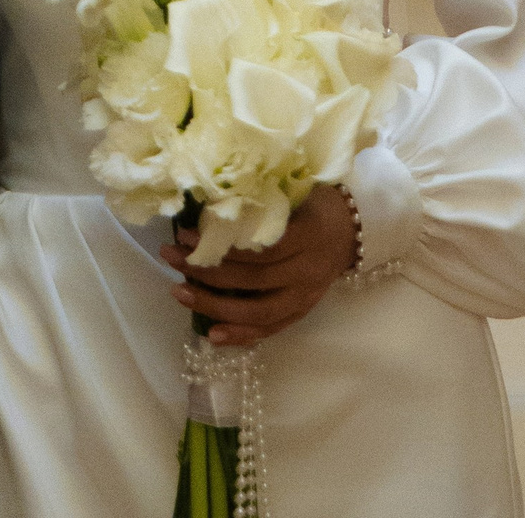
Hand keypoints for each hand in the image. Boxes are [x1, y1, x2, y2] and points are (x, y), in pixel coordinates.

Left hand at [162, 185, 357, 346]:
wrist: (353, 229)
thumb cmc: (317, 201)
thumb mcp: (296, 189)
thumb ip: (262, 198)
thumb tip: (210, 199)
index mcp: (306, 235)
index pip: (259, 247)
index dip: (221, 243)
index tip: (185, 233)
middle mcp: (307, 271)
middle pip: (252, 279)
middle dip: (206, 270)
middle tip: (171, 257)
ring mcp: (305, 296)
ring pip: (258, 309)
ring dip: (214, 305)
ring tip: (179, 293)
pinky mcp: (302, 311)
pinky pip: (271, 328)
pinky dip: (241, 334)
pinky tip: (211, 335)